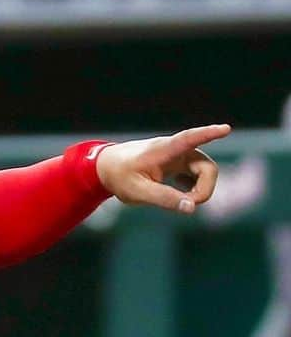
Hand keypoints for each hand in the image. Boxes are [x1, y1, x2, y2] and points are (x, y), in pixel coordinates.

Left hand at [95, 124, 230, 214]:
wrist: (110, 167)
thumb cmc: (121, 177)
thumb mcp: (137, 192)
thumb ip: (164, 199)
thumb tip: (191, 208)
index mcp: (163, 151)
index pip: (188, 139)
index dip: (207, 134)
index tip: (225, 129)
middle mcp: (177, 150)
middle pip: (207, 168)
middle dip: (204, 189)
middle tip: (188, 205)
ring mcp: (181, 155)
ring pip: (205, 172)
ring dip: (199, 190)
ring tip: (181, 201)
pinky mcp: (181, 163)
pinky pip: (198, 175)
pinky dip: (194, 188)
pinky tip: (180, 192)